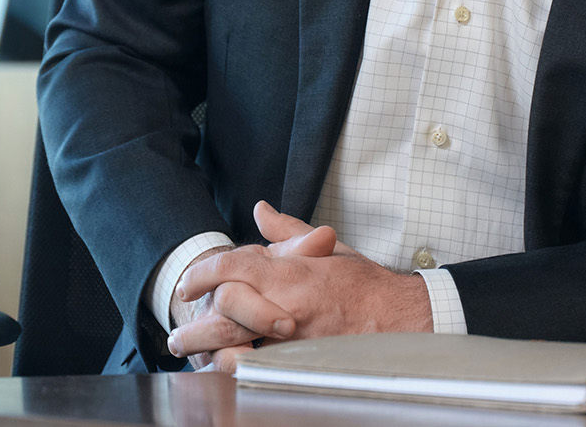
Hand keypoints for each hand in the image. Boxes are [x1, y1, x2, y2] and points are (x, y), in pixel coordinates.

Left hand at [169, 202, 433, 372]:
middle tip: (180, 334)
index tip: (186, 286)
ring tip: (195, 358)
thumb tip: (261, 210)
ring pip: (239, 344)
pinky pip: (263, 369)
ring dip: (211, 352)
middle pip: (227, 309)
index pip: (233, 266)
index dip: (203, 273)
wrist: (404, 318)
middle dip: (198, 325)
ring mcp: (295, 336)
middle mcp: (287, 303)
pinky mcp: (305, 362)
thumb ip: (289, 231)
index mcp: (290, 272)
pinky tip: (227, 374)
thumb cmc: (367, 285)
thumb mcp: (328, 249)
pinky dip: (242, 372)